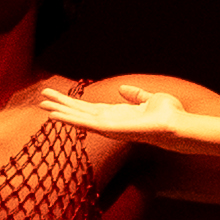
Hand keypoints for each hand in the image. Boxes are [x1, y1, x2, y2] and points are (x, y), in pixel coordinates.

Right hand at [41, 85, 197, 138]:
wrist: (178, 124)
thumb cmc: (169, 115)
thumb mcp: (149, 99)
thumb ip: (135, 95)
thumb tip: (122, 89)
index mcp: (117, 114)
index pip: (89, 108)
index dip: (73, 103)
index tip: (59, 97)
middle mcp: (110, 122)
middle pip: (80, 113)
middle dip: (61, 106)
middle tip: (41, 98)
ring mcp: (109, 127)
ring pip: (78, 118)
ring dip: (61, 112)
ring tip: (43, 105)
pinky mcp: (110, 130)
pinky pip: (86, 123)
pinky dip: (69, 119)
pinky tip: (56, 115)